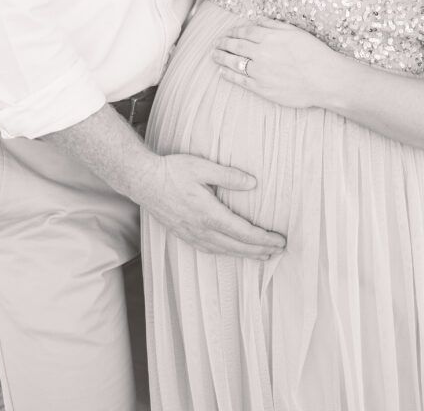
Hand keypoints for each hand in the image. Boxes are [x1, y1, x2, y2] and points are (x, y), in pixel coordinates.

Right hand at [135, 150, 285, 258]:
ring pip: (224, 251)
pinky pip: (209, 250)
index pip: (243, 232)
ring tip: (261, 255)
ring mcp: (191, 234)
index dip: (264, 239)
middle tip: (278, 250)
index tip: (279, 240)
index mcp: (209, 214)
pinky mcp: (183, 234)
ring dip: (245, 254)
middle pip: (237, 246)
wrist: (143, 180)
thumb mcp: (202, 167)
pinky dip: (225, 253)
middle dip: (260, 250)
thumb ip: (229, 176)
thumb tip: (253, 183)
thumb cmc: (172, 171)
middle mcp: (201, 229)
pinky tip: (230, 251)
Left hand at [213, 16, 336, 107]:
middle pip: (235, 46)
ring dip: (221, 57)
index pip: (244, 31)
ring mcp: (259, 72)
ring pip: (233, 63)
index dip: (233, 31)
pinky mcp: (262, 88)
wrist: (324, 79)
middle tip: (216, 43)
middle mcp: (260, 54)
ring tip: (214, 55)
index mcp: (268, 37)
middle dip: (223, 43)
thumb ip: (272, 25)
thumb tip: (256, 20)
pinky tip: (222, 72)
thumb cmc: (313, 53)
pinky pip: (240, 80)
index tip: (228, 32)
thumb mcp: (294, 32)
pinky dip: (228, 75)